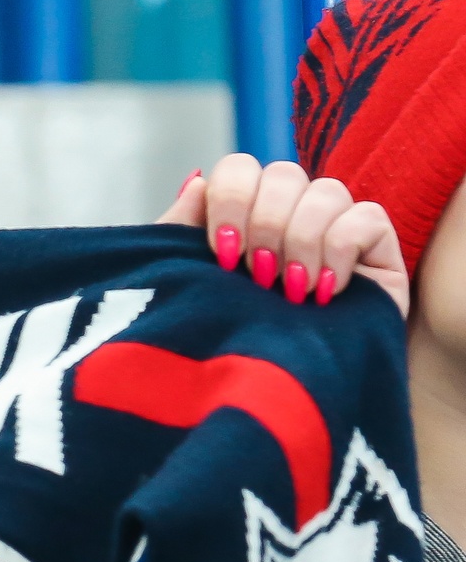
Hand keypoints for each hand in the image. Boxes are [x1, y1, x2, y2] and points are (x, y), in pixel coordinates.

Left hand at [158, 154, 408, 317]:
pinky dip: (339, 252)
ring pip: (326, 190)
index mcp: (246, 212)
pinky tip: (325, 292)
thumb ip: (182, 233)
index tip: (223, 254)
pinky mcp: (379, 249)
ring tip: (291, 291)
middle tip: (258, 276)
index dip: (230, 200)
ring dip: (301, 241)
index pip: (240, 168)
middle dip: (265, 224)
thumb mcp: (191, 285)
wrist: (281, 394)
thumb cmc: (230, 339)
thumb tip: (198, 182)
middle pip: (283, 173)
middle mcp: (292, 212)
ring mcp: (337, 225)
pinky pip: (366, 217)